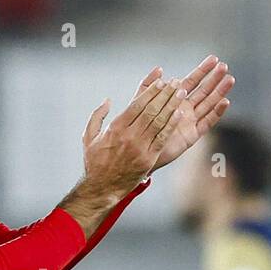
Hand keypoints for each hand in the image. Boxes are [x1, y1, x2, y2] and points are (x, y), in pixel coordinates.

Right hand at [60, 79, 186, 235]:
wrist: (102, 188)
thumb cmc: (94, 162)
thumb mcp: (89, 137)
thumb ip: (97, 116)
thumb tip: (108, 100)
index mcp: (116, 128)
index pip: (137, 104)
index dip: (151, 91)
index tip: (161, 81)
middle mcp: (129, 135)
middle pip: (151, 110)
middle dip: (165, 94)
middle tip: (175, 82)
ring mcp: (140, 147)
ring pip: (159, 121)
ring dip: (172, 105)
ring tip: (181, 93)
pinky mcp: (148, 158)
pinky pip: (162, 138)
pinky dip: (172, 125)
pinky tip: (179, 114)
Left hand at [135, 56, 234, 171]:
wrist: (139, 151)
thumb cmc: (139, 128)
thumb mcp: (141, 103)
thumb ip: (148, 86)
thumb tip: (160, 69)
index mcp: (175, 99)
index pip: (192, 81)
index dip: (203, 70)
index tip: (214, 58)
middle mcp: (185, 109)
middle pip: (204, 90)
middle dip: (214, 78)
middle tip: (224, 66)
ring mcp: (190, 121)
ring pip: (209, 103)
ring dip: (219, 91)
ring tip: (229, 79)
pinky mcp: (193, 135)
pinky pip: (207, 122)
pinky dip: (217, 112)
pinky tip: (225, 102)